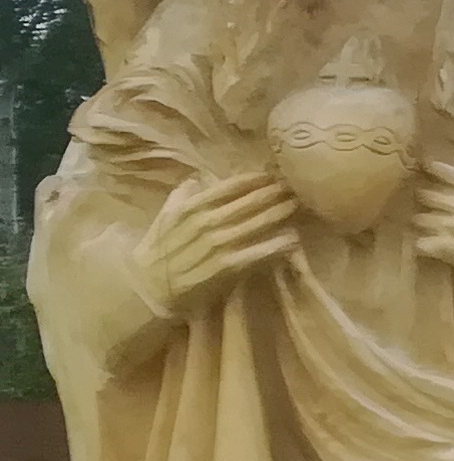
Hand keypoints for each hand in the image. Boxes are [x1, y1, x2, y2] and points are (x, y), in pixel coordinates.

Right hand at [137, 173, 300, 313]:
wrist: (148, 287)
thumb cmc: (158, 251)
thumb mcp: (165, 217)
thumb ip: (181, 197)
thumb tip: (196, 178)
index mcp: (190, 208)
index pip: (229, 187)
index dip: (254, 179)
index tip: (273, 173)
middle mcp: (205, 222)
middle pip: (247, 203)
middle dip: (272, 193)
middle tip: (294, 185)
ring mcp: (217, 245)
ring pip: (255, 224)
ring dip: (278, 213)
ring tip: (297, 204)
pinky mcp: (226, 267)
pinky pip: (257, 254)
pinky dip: (276, 246)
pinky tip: (293, 240)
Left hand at [413, 165, 453, 306]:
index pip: (450, 173)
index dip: (436, 170)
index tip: (427, 166)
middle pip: (428, 195)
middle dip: (426, 200)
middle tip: (429, 206)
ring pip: (421, 219)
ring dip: (423, 224)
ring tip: (430, 229)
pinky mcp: (449, 250)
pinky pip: (422, 243)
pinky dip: (424, 245)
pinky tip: (431, 247)